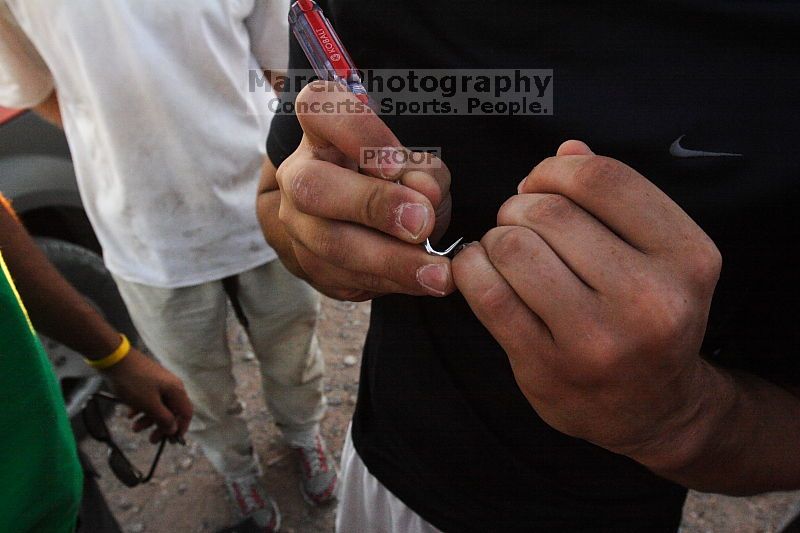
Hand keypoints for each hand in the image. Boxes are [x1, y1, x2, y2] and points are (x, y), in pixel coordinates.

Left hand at [102, 348, 192, 443]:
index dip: (182, 427)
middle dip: (160, 426)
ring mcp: (159, 382)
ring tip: (134, 427)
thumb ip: (164, 418)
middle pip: (171, 411)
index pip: (186, 412)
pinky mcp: (147, 380)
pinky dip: (141, 408)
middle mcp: (171, 386)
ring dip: (148, 418)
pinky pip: (149, 398)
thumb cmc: (134, 382)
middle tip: (150, 439)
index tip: (172, 440)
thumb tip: (174, 429)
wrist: (115, 359)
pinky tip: (130, 413)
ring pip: (158, 405)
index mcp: (176, 390)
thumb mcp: (149, 405)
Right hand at [270, 81, 454, 300]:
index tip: (396, 164)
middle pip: (313, 186)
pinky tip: (421, 282)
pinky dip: (388, 282)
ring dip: (389, 260)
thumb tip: (422, 193)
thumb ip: (423, 173)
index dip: (357, 133)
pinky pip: (344, 278)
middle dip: (371, 206)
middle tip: (420, 223)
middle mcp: (298, 174)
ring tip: (435, 272)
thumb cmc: (395, 180)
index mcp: (321, 130)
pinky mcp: (308, 264)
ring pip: (329, 243)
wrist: (367, 224)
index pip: (319, 108)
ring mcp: (297, 222)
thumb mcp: (418, 165)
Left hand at [453, 140, 727, 470]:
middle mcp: (650, 301)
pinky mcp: (546, 367)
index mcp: (687, 258)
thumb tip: (567, 148)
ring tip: (506, 250)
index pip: (602, 178)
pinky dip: (471, 268)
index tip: (541, 185)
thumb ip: (618, 198)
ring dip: (496, 237)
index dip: (555, 170)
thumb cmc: (649, 319)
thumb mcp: (659, 256)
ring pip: (514, 247)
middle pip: (550, 212)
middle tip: (519, 222)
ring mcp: (597, 341)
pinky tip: (481, 270)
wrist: (653, 410)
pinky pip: (487, 293)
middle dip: (520, 206)